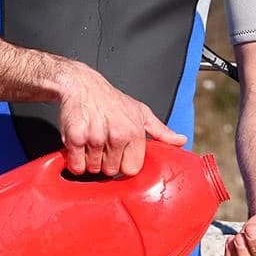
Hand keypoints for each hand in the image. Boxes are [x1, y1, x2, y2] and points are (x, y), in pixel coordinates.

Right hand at [55, 63, 185, 176]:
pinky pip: (76, 165)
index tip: (119, 156)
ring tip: (91, 143)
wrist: (82, 84)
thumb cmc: (111, 100)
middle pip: (111, 171)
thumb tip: (180, 140)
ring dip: (89, 162)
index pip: (132, 169)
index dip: (124, 164)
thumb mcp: (141, 112)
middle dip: (105, 163)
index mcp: (134, 132)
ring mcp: (95, 137)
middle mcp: (116, 135)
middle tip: (102, 146)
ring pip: (93, 169)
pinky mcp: (75, 137)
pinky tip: (79, 147)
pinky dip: (75, 161)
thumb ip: (161, 130)